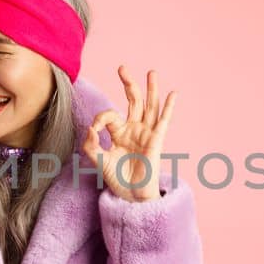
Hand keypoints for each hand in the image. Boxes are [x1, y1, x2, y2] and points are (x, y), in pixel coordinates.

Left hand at [83, 65, 176, 201]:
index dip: (99, 119)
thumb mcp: (98, 161)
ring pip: (149, 106)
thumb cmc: (116, 179)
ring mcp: (146, 133)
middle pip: (133, 101)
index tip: (93, 131)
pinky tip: (173, 93)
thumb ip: (90, 145)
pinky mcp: (156, 140)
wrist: (131, 195)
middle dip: (128, 84)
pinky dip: (169, 107)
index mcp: (118, 132)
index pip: (109, 115)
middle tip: (122, 68)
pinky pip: (164, 121)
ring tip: (151, 72)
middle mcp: (133, 129)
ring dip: (151, 89)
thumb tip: (91, 128)